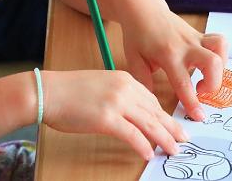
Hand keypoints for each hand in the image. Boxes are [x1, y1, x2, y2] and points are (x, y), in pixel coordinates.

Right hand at [41, 69, 187, 159]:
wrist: (48, 91)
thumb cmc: (69, 91)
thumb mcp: (100, 85)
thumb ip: (119, 95)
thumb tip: (132, 114)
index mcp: (123, 79)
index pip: (151, 99)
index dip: (163, 115)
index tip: (172, 124)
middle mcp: (124, 88)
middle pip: (154, 111)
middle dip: (171, 127)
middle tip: (183, 139)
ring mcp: (116, 103)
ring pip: (149, 123)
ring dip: (164, 139)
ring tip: (173, 150)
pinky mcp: (106, 118)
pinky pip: (132, 135)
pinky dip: (142, 145)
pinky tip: (148, 154)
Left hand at [116, 0, 228, 121]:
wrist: (142, 7)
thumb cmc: (137, 34)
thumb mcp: (134, 59)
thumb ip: (144, 82)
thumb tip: (153, 104)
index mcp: (168, 54)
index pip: (184, 83)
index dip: (193, 103)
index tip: (199, 117)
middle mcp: (186, 46)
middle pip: (213, 64)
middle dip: (213, 85)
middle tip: (200, 92)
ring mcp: (195, 38)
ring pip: (221, 49)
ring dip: (220, 69)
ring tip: (206, 77)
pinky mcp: (200, 34)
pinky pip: (219, 42)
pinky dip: (220, 55)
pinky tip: (208, 65)